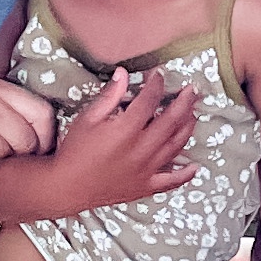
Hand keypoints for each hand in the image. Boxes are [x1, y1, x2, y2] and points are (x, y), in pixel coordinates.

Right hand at [43, 68, 204, 212]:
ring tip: (193, 114)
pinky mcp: (145, 187)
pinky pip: (171, 181)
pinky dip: (185, 175)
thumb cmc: (74, 149)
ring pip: (176, 146)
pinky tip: (194, 167)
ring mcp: (146, 170)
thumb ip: (110, 96)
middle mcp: (142, 149)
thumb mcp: (88, 118)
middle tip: (191, 90)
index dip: (157, 84)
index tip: (158, 74)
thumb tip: (123, 73)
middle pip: (171, 121)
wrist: (66, 187)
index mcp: (127, 129)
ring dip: (188, 128)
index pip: (150, 100)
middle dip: (184, 102)